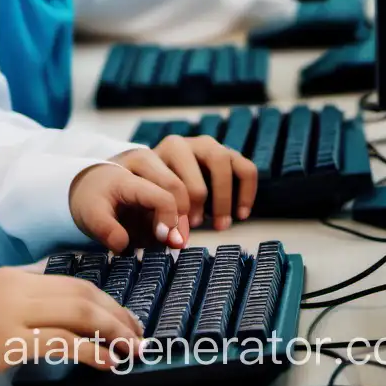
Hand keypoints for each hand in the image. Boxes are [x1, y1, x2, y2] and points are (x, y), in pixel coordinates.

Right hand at [0, 266, 141, 385]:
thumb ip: (14, 315)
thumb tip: (51, 332)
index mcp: (7, 278)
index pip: (69, 281)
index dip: (103, 299)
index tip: (123, 318)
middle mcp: (12, 286)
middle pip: (81, 292)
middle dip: (117, 312)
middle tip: (138, 334)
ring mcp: (8, 312)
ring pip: (78, 311)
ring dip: (113, 329)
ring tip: (132, 348)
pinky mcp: (3, 341)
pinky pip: (61, 343)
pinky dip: (92, 351)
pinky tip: (106, 362)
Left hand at [69, 162, 185, 251]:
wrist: (89, 182)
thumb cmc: (91, 199)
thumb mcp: (89, 214)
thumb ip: (105, 229)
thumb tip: (122, 245)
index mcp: (129, 170)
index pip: (162, 195)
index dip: (169, 220)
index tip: (163, 239)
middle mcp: (147, 160)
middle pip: (179, 189)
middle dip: (181, 220)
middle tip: (175, 244)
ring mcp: (158, 163)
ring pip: (186, 188)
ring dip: (185, 216)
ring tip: (175, 239)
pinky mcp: (164, 172)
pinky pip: (183, 191)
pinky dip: (183, 212)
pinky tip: (175, 230)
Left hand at [113, 136, 257, 230]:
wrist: (149, 185)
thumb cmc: (143, 202)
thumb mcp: (138, 211)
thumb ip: (154, 222)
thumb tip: (175, 241)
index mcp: (150, 154)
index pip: (167, 179)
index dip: (175, 209)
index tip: (176, 233)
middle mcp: (176, 145)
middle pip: (190, 164)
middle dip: (197, 199)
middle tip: (194, 226)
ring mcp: (203, 146)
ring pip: (221, 159)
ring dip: (223, 195)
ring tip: (220, 224)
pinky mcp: (226, 154)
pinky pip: (245, 168)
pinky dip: (247, 191)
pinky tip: (240, 215)